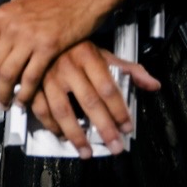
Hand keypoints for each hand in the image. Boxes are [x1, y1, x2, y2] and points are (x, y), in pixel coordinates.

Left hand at [0, 0, 125, 105]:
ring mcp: (28, 37)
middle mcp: (11, 26)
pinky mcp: (47, 48)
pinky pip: (30, 77)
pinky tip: (24, 100)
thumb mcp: (23, 4)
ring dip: (5, 93)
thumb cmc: (56, 1)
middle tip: (0, 90)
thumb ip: (10, 22)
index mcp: (2, 16)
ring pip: (7, 74)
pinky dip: (25, 93)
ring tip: (7, 102)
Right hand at [28, 43, 160, 157]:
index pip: (108, 88)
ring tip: (87, 152)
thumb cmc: (77, 49)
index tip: (127, 128)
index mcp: (88, 56)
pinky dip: (51, 126)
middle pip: (89, 102)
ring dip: (75, 134)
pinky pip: (41, 109)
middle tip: (116, 147)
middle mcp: (67, 66)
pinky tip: (62, 136)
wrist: (41, 34)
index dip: (119, 111)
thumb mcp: (104, 53)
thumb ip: (129, 69)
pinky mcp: (32, 84)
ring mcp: (47, 76)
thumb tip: (154, 86)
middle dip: (104, 128)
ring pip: (62, 110)